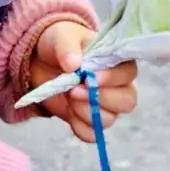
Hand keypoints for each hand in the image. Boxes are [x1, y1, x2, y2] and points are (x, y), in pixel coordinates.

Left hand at [29, 20, 137, 143]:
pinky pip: (92, 134)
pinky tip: (68, 112)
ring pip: (109, 120)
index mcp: (117, 61)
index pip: (128, 74)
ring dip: (86, 112)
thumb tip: (74, 64)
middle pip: (127, 102)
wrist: (41, 59)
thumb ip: (68, 47)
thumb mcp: (62, 36)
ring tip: (69, 97)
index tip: (88, 77)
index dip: (111, 79)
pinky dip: (79, 127)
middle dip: (100, 99)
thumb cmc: (61, 42)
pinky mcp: (89, 120)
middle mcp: (117, 85)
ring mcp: (104, 105)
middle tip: (74, 91)